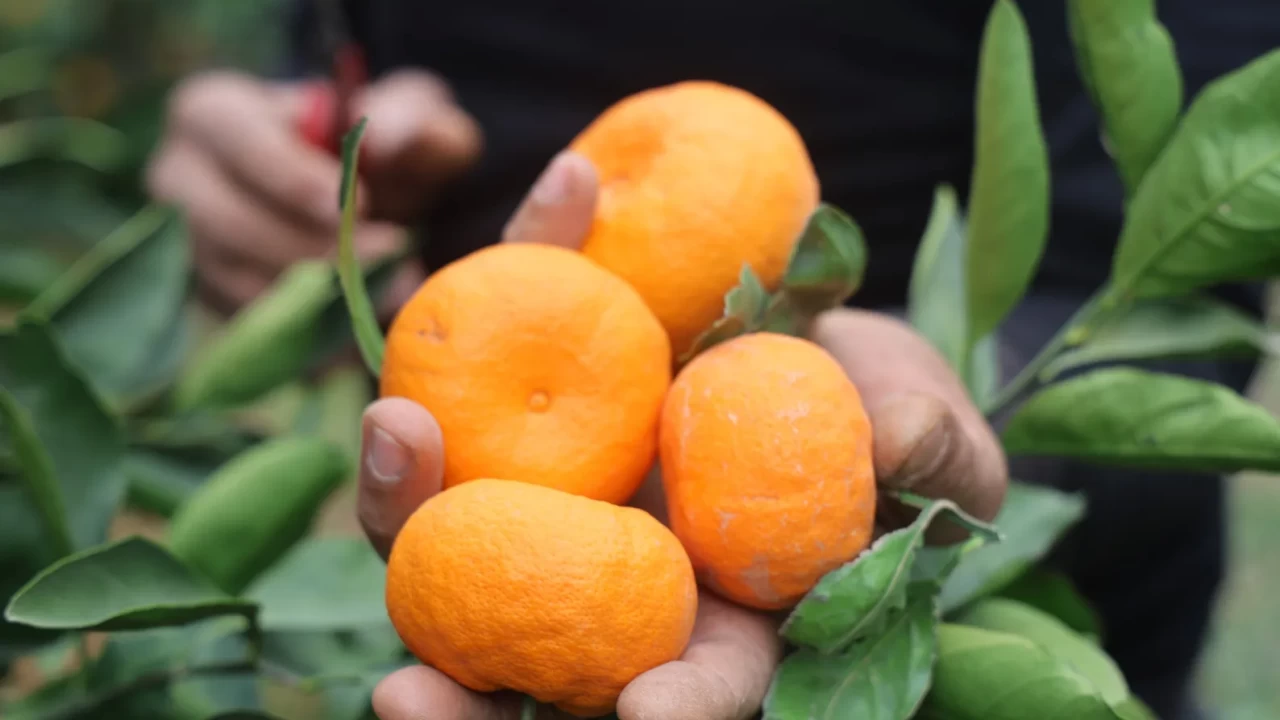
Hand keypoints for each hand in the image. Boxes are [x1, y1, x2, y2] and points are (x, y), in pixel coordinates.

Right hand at [145, 69, 480, 315]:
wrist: (367, 196)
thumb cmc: (376, 143)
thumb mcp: (405, 113)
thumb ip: (406, 115)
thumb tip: (387, 135)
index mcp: (211, 114)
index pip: (238, 142)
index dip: (295, 176)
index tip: (361, 203)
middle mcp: (179, 179)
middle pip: (229, 221)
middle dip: (315, 244)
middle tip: (394, 255)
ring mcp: (189, 245)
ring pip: (239, 279)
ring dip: (319, 291)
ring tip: (394, 290)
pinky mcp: (211, 297)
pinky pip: (252, 323)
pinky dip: (310, 326)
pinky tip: (365, 320)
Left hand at [355, 150, 1006, 718]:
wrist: (820, 321)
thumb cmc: (885, 404)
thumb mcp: (932, 430)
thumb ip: (938, 456)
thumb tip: (898, 447)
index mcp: (723, 606)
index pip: (697, 681)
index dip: (675, 706)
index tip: (639, 715)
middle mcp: (615, 562)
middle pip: (526, 642)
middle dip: (462, 682)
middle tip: (399, 690)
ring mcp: (555, 480)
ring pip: (457, 517)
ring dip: (409, 488)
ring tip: (394, 423)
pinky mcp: (516, 392)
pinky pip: (477, 365)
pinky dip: (488, 296)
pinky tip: (528, 224)